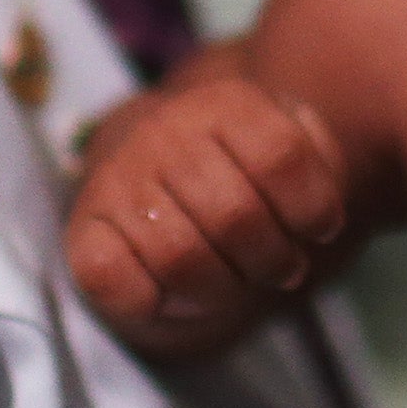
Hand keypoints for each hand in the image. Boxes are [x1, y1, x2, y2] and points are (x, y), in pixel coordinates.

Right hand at [59, 55, 349, 365]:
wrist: (150, 164)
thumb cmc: (238, 166)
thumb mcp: (291, 142)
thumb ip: (319, 159)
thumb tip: (321, 213)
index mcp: (224, 103)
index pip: (280, 157)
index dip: (313, 209)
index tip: (320, 231)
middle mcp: (164, 132)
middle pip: (236, 215)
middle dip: (272, 260)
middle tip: (282, 269)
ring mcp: (117, 181)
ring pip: (182, 256)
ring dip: (224, 289)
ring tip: (236, 283)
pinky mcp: (85, 233)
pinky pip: (117, 282)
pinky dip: (155, 303)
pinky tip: (174, 294)